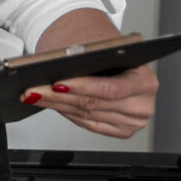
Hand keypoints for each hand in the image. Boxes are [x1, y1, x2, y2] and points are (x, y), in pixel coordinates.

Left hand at [24, 64, 157, 138]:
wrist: (117, 60)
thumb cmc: (110, 54)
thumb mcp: (102, 50)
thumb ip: (86, 58)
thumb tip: (56, 65)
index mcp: (145, 81)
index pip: (111, 89)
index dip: (82, 87)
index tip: (57, 83)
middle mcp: (143, 104)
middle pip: (94, 104)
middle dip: (59, 97)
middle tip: (34, 90)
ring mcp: (133, 121)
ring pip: (87, 114)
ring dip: (57, 105)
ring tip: (34, 95)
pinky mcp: (121, 130)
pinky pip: (88, 124)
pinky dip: (66, 113)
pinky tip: (50, 105)